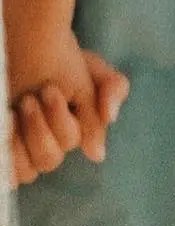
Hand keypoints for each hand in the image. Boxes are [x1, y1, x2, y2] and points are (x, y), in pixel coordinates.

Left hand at [7, 34, 127, 165]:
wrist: (26, 50)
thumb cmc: (63, 60)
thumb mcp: (94, 70)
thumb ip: (112, 92)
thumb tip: (96, 154)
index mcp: (75, 131)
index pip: (71, 141)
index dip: (59, 121)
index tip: (49, 90)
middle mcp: (51, 146)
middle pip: (49, 159)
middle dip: (39, 130)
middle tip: (29, 100)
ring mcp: (26, 152)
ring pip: (28, 171)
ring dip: (20, 142)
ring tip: (14, 111)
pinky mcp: (8, 153)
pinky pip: (10, 175)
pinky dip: (7, 154)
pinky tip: (6, 125)